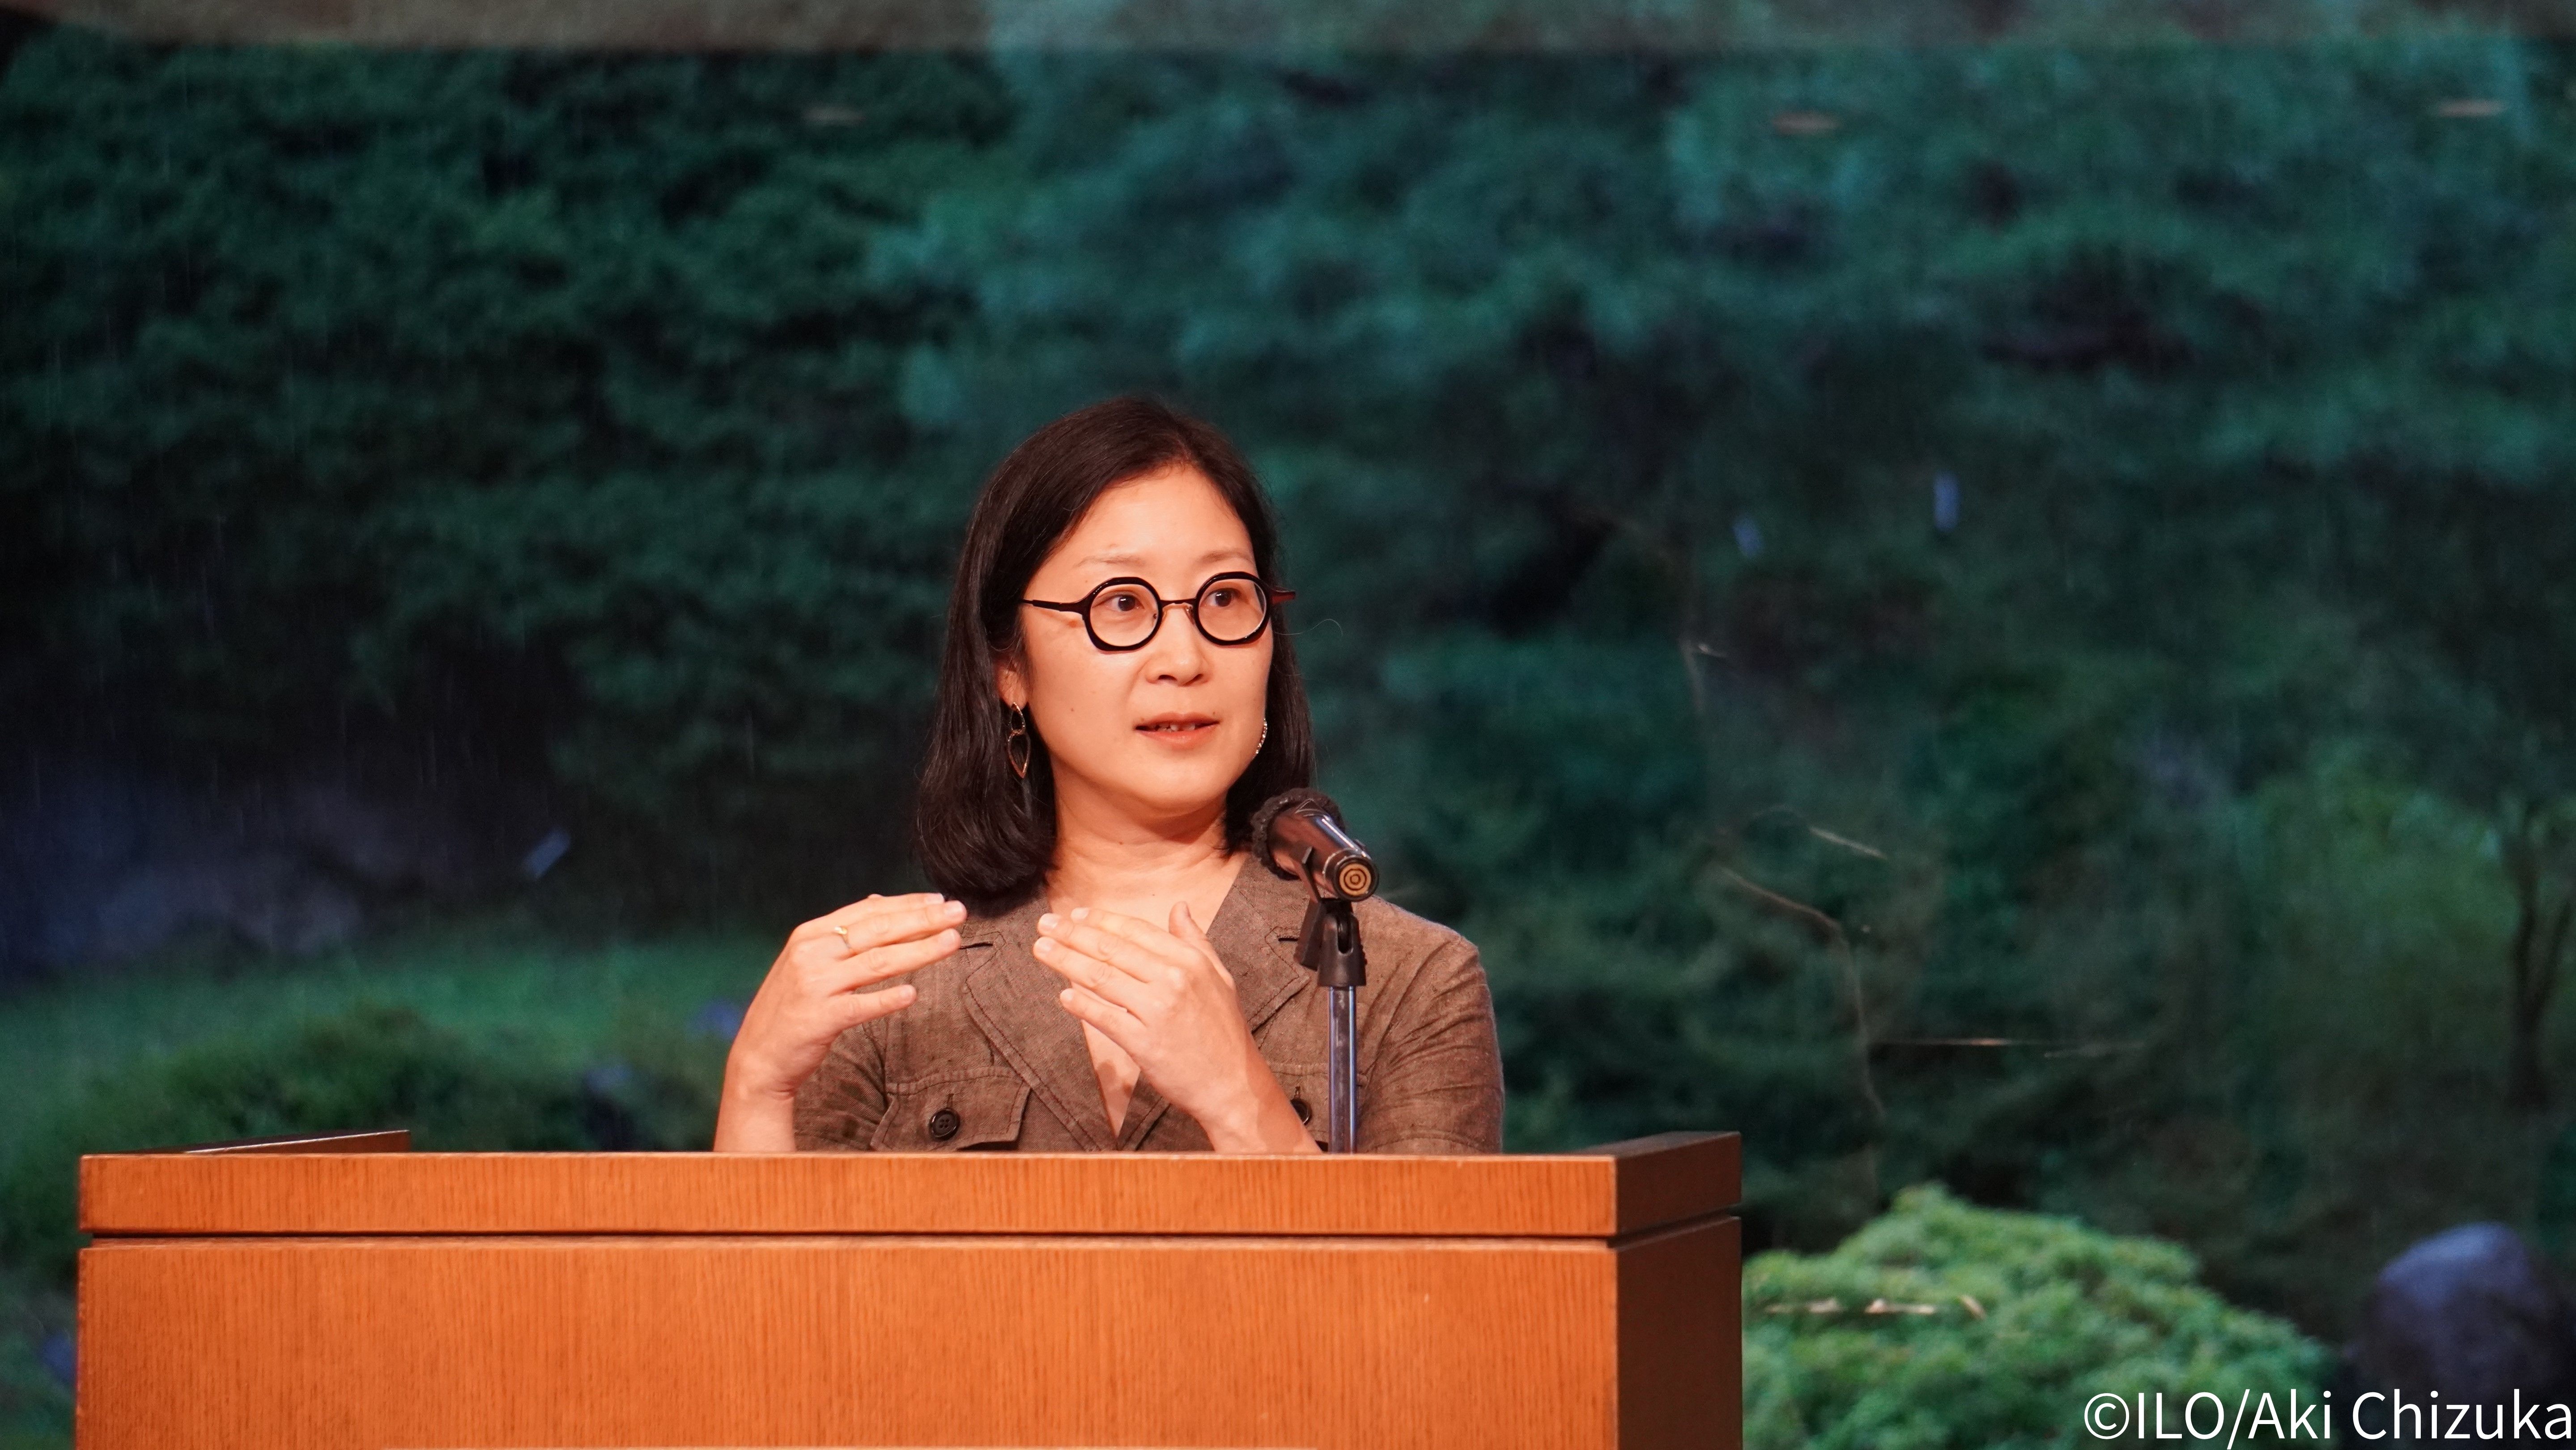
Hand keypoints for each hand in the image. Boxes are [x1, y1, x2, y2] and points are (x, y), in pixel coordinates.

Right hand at [714, 893, 963, 1150]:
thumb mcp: (809, 960)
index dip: (906, 903)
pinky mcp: (819, 1018)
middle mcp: (812, 954)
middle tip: (958, 912)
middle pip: (877, 931)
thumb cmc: (791, 1006)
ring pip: (877, 963)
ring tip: (952, 942)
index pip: (867, 911)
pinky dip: (887, 999)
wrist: (759, 1056)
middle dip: (922, 919)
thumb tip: (878, 899)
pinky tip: (913, 993)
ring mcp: (815, 985)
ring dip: (919, 950)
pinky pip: (860, 1006)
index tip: (940, 899)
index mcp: (811, 934)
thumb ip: (843, 932)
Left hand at [1033, 903, 1316, 1153]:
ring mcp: (1156, 1010)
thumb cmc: (1225, 1032)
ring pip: (1100, 978)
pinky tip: (1062, 995)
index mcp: (1189, 961)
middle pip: (1111, 949)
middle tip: (1045, 924)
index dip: (1100, 920)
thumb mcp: (1220, 977)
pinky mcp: (1143, 1042)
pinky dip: (1080, 1005)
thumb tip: (1179, 906)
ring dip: (1065, 961)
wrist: (1233, 1084)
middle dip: (1072, 934)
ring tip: (1041, 949)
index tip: (1074, 914)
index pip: (1135, 931)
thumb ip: (1195, 940)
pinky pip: (1103, 1017)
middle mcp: (1172, 979)